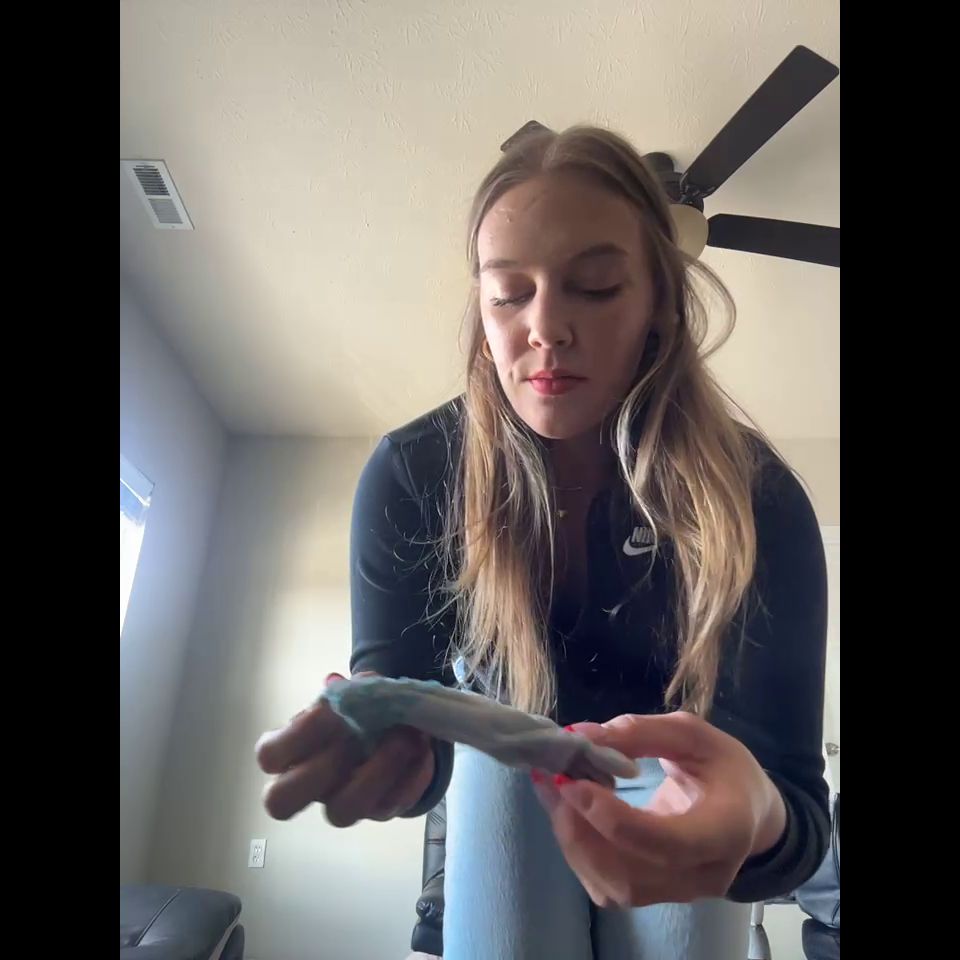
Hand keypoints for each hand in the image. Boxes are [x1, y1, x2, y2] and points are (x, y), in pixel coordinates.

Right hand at [255, 673, 433, 826]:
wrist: (398, 731)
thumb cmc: (363, 712)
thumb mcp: (356, 694)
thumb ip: (349, 690)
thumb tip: (336, 684)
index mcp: (294, 753)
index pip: (269, 756)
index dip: (295, 735)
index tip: (330, 709)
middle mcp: (312, 785)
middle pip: (282, 802)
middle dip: (319, 769)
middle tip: (354, 739)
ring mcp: (345, 804)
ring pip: (342, 812)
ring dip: (376, 773)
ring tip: (404, 739)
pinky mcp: (381, 811)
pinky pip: (393, 803)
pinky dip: (413, 774)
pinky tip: (423, 749)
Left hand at [532, 711, 785, 907]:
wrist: (748, 812)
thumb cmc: (723, 768)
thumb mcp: (693, 734)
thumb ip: (641, 732)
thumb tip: (581, 735)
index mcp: (726, 830)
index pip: (667, 842)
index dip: (613, 819)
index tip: (573, 782)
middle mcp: (705, 875)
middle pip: (630, 874)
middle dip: (579, 829)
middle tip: (552, 779)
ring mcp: (679, 893)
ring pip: (611, 886)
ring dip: (571, 838)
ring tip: (552, 789)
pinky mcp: (654, 896)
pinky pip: (605, 885)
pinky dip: (578, 849)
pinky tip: (569, 810)